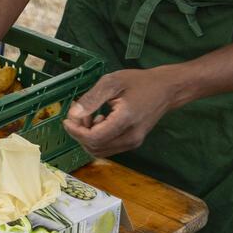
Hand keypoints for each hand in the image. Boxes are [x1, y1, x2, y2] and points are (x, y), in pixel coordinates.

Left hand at [63, 67, 182, 157]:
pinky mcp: (133, 142)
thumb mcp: (112, 82)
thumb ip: (92, 99)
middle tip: (77, 114)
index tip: (67, 119)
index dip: (76, 131)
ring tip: (89, 116)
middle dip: (80, 133)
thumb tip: (73, 115)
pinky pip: (108, 147)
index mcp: (125, 120)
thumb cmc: (138, 82)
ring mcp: (133, 142)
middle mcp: (131, 137)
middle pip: (95, 147)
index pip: (94, 138)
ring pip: (101, 150)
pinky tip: (99, 121)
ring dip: (88, 137)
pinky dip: (97, 138)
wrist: (165, 89)